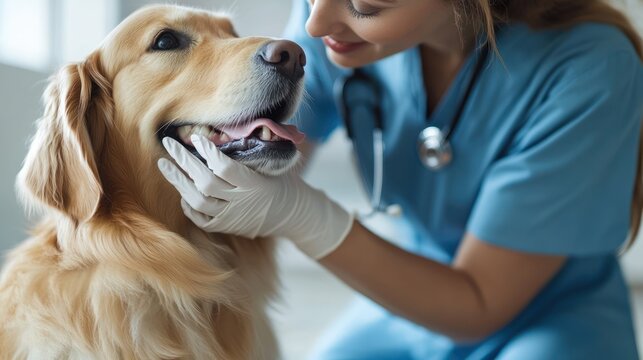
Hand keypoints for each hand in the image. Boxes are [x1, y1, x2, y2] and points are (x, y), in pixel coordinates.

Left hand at [157, 135, 353, 258]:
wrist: (290, 213)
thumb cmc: (279, 181)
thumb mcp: (271, 164)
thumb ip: (248, 151)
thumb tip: (221, 130)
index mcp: (255, 184)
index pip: (226, 168)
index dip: (209, 152)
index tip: (196, 137)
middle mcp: (241, 202)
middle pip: (206, 183)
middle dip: (184, 162)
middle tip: (168, 144)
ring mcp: (231, 217)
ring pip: (198, 201)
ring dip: (178, 181)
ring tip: (165, 165)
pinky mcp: (225, 227)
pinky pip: (199, 218)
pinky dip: (187, 204)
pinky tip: (182, 190)